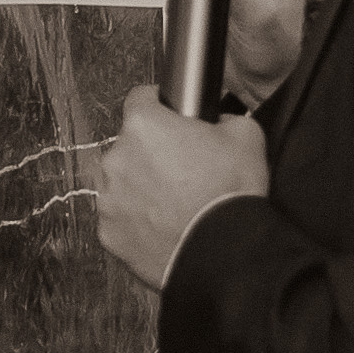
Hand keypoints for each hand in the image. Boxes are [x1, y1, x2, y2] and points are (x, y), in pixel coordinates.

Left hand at [96, 88, 266, 294]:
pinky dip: (136, 221)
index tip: (167, 116)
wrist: (223, 254)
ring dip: (140, 187)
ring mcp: (108, 199)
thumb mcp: (245, 134)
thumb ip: (222, 118)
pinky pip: (120, 219)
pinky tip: (163, 226)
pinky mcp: (108, 233)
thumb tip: (215, 122)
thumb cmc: (230, 194)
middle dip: (151, 153)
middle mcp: (117, 158)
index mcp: (144, 126)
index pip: (140, 99)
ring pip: (121, 183)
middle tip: (183, 170)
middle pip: (129, 145)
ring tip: (173, 202)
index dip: (158, 106)